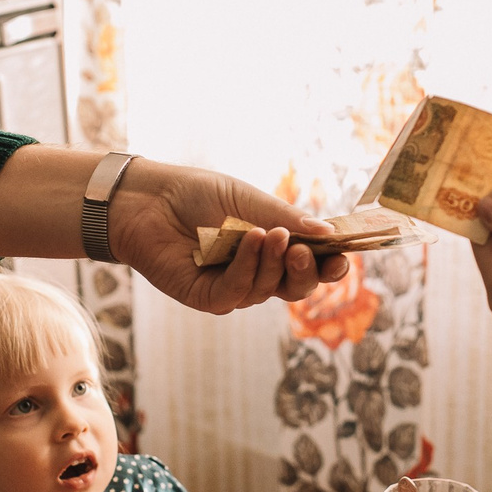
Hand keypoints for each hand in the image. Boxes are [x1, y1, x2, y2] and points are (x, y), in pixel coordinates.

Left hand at [110, 157, 351, 314]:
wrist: (149, 198)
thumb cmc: (197, 194)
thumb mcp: (250, 200)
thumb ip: (288, 219)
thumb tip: (330, 234)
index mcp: (272, 249)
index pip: (310, 265)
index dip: (329, 265)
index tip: (342, 257)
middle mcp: (256, 272)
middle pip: (296, 287)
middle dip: (307, 271)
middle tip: (305, 249)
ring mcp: (232, 287)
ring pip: (268, 290)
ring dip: (272, 262)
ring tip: (269, 233)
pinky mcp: (206, 297)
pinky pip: (236, 292)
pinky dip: (246, 268)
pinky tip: (248, 241)